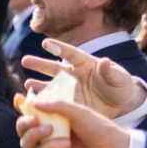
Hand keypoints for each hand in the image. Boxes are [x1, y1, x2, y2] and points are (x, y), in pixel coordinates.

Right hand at [16, 93, 133, 147]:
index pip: (32, 112)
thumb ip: (57, 106)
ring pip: (27, 142)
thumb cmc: (100, 128)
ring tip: (49, 129)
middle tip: (32, 119)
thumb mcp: (78, 111)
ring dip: (33, 134)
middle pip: (24, 129)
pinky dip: (51, 146)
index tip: (18, 98)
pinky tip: (66, 143)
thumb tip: (34, 104)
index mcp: (54, 118)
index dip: (22, 106)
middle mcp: (49, 133)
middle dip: (23, 122)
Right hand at [21, 42, 145, 120]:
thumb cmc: (120, 86)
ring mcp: (69, 90)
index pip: (71, 54)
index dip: (58, 48)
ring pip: (50, 86)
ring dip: (39, 85)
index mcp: (85, 63)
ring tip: (28, 85)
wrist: (121, 105)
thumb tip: (105, 62)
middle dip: (39, 64)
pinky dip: (44, 103)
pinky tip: (35, 103)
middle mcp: (73, 75)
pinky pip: (54, 103)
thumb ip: (111, 71)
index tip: (45, 43)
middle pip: (54, 67)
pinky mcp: (69, 104)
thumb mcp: (120, 78)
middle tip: (25, 61)